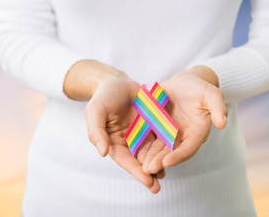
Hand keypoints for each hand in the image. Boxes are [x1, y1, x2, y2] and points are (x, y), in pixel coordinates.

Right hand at [64, 60, 161, 192]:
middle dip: (147, 174)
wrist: (117, 81)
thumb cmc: (103, 96)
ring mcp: (140, 134)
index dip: (135, 171)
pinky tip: (173, 155)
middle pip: (138, 160)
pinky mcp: (151, 125)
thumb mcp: (95, 111)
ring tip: (164, 176)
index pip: (124, 160)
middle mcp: (127, 141)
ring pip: (150, 152)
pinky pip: (159, 138)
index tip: (146, 181)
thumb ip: (96, 132)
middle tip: (156, 187)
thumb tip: (102, 153)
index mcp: (113, 141)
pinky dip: (165, 148)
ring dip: (157, 165)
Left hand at [141, 66, 227, 173]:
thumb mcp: (212, 94)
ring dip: (149, 158)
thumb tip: (223, 123)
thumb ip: (218, 107)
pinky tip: (131, 151)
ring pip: (158, 149)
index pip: (188, 148)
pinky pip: (148, 138)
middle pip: (171, 153)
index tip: (167, 163)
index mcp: (197, 133)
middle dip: (160, 161)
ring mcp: (169, 134)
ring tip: (140, 165)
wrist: (185, 83)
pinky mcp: (157, 128)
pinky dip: (141, 146)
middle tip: (148, 169)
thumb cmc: (201, 88)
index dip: (178, 156)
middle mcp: (182, 138)